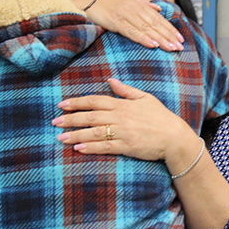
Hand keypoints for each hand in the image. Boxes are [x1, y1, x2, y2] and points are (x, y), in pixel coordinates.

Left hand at [52, 78, 194, 162]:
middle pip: (90, 116)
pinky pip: (105, 147)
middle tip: (54, 121)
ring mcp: (123, 132)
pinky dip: (90, 147)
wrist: (174, 137)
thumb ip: (126, 90)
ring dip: (75, 134)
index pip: (95, 101)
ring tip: (60, 137)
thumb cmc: (161, 117)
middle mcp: (121, 117)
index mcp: (123, 104)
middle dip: (70, 119)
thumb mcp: (145, 98)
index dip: (77, 102)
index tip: (62, 104)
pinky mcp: (126, 147)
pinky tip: (78, 148)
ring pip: (94, 132)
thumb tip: (110, 80)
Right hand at [87, 0, 183, 51]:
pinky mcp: (115, 21)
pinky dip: (143, 38)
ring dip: (160, 39)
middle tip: (179, 46)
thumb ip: (144, 4)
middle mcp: (135, 8)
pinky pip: (132, 31)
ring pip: (146, 28)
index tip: (180, 38)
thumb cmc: (108, 1)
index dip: (170, 28)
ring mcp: (125, 14)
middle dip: (169, 36)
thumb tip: (158, 9)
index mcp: (139, 4)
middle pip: (155, 24)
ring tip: (170, 47)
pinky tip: (152, 44)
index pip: (158, 18)